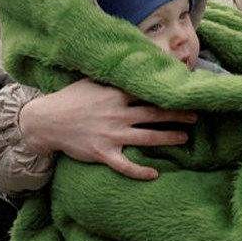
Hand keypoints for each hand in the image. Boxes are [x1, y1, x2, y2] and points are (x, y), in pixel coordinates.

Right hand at [17, 78, 196, 181]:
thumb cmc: (70, 99)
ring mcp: (112, 135)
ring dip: (169, 138)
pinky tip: (154, 174)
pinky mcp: (103, 153)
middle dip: (178, 115)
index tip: (185, 93)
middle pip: (155, 114)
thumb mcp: (91, 81)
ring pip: (148, 138)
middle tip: (195, 116)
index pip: (149, 92)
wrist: (46, 121)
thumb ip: (113, 77)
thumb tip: (132, 66)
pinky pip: (126, 165)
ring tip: (184, 138)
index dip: (168, 93)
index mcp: (116, 94)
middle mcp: (118, 114)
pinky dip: (141, 171)